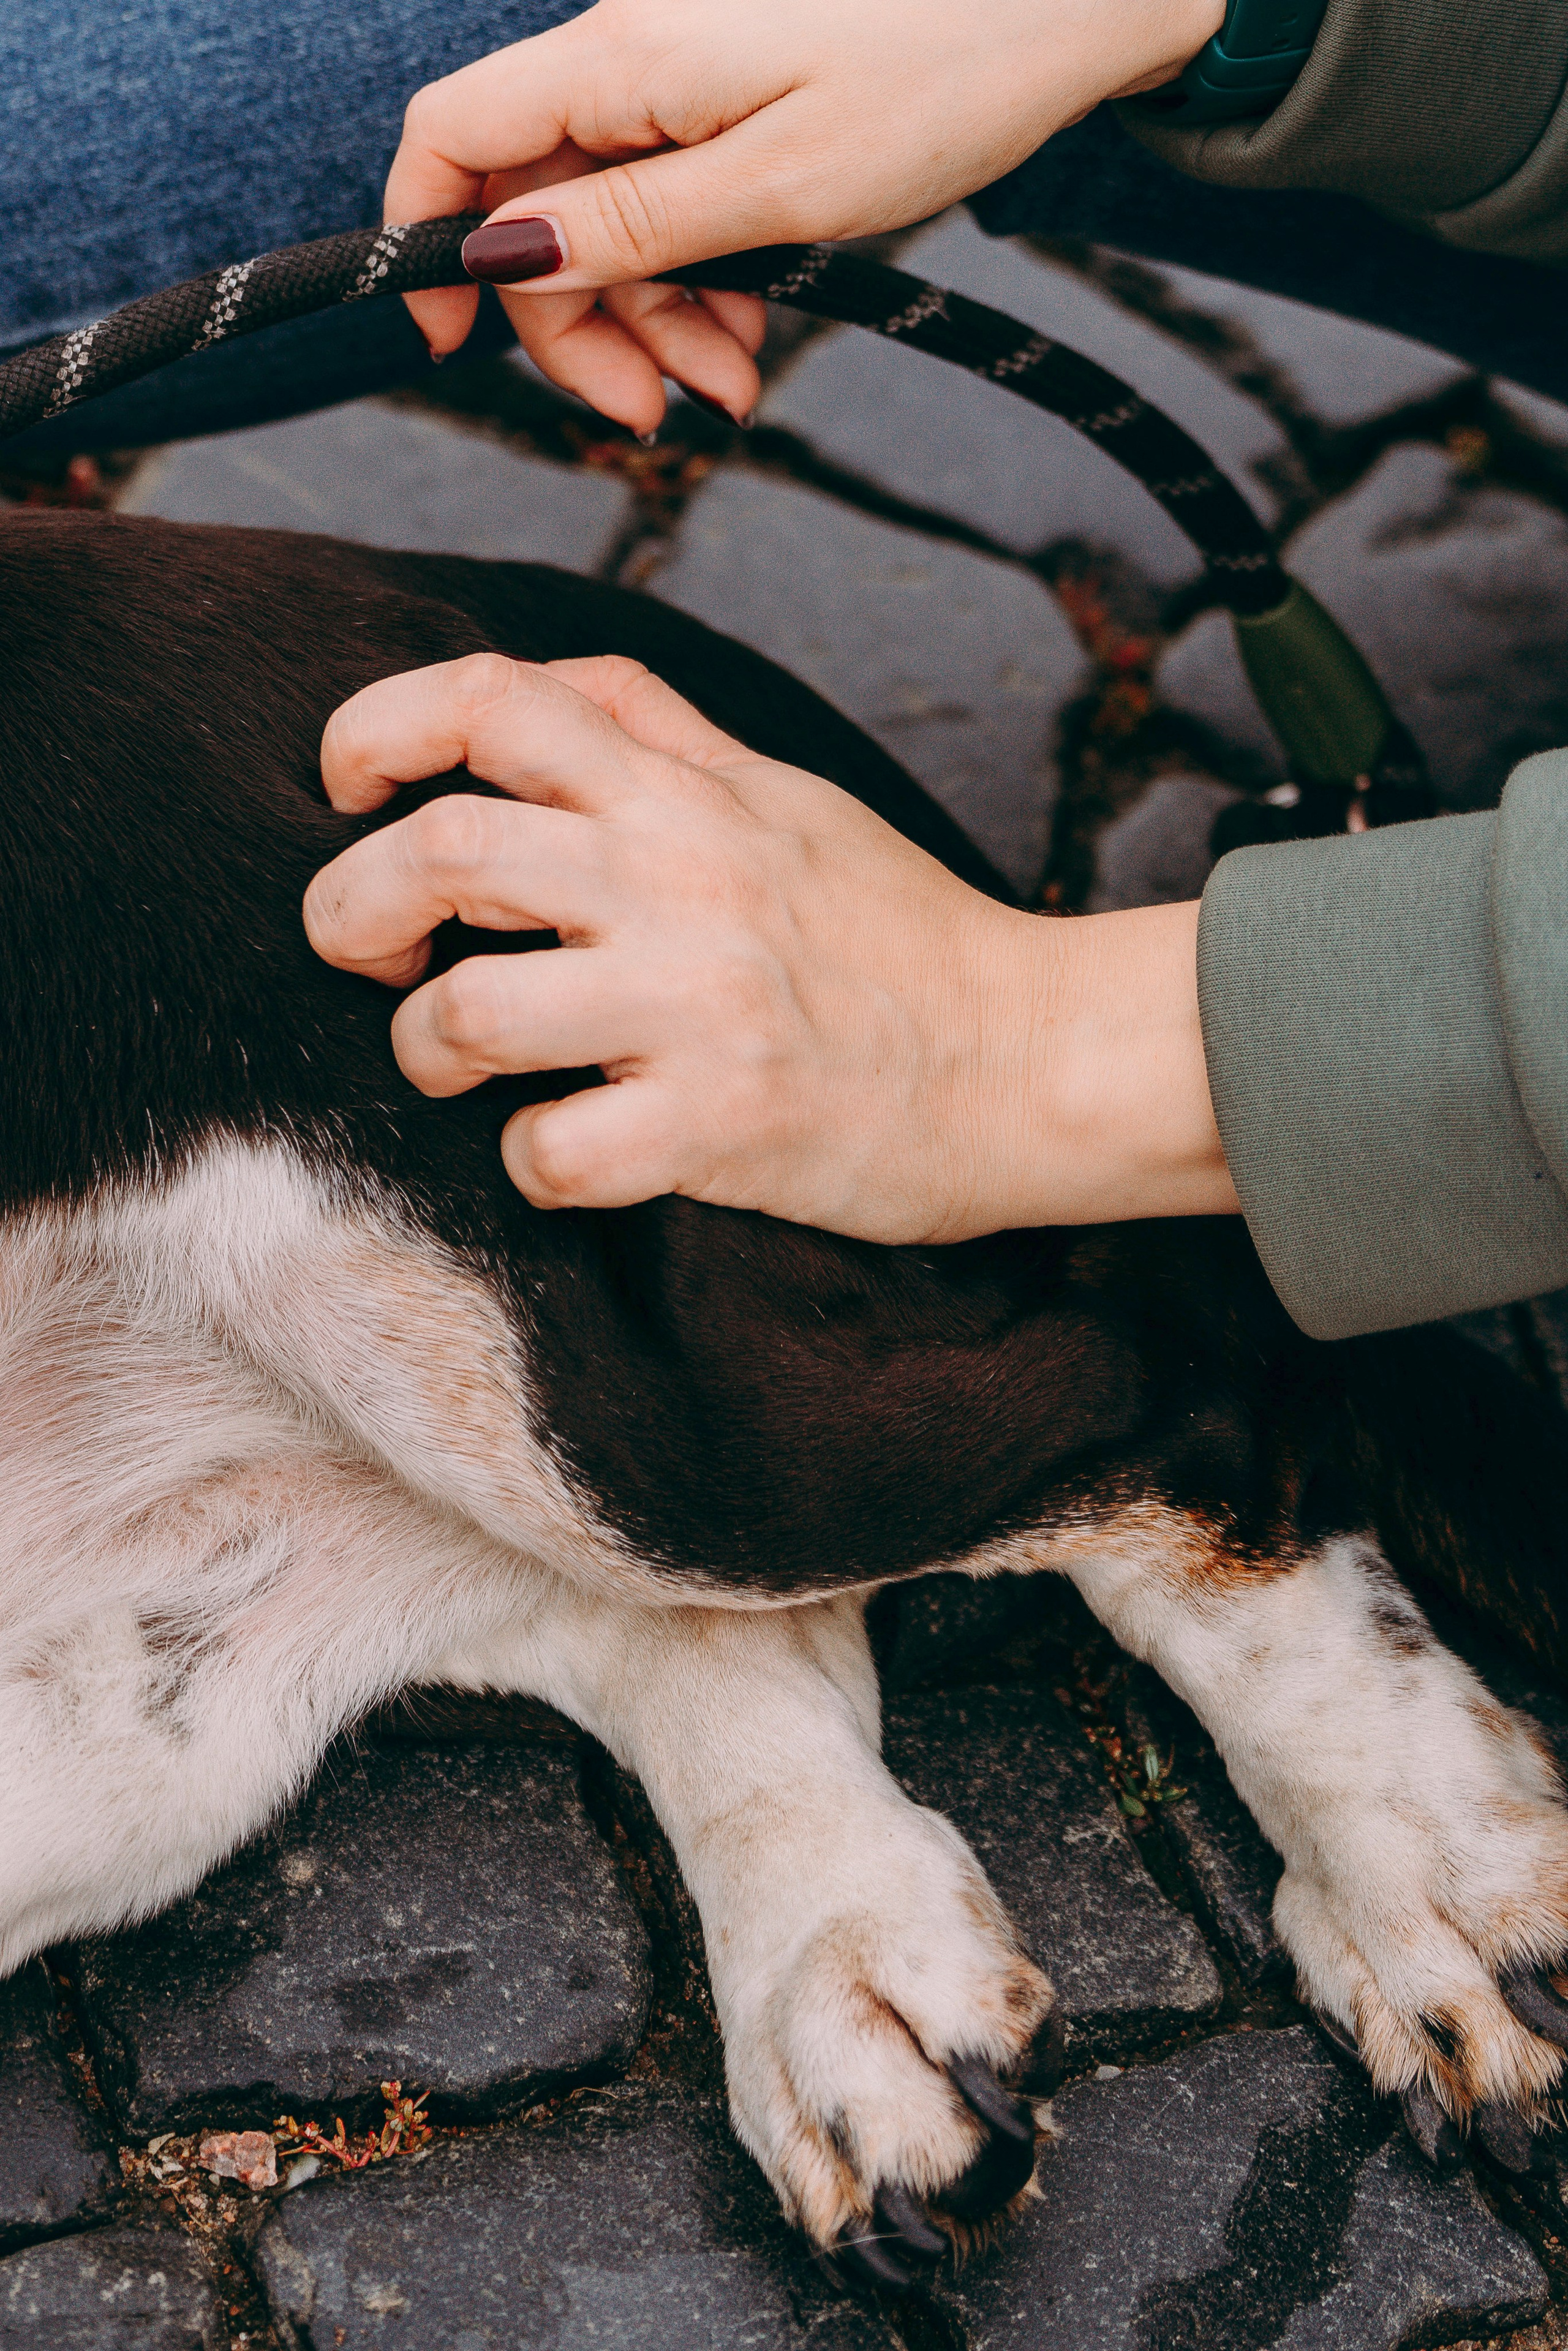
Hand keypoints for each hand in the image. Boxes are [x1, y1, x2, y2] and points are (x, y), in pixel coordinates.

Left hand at [303, 653, 1236, 1241]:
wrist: (1034, 1055)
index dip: (377, 728)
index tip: (346, 784)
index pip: (492, 701)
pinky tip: (567, 1154)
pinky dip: (531, 1165)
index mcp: (687, 796)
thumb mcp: (787, 795)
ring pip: (463, 1014)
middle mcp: (679, 882)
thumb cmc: (900, 932)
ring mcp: (694, 1007)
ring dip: (425, 1048)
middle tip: (367, 949)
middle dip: (351, 905)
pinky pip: (550, 1154)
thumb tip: (545, 690)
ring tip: (459, 1065)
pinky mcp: (717, 1125)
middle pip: (441, 850)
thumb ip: (663, 735)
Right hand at [387, 0, 1224, 432]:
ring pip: (610, 223)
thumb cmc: (941, 79)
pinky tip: (749, 336)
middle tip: (654, 418)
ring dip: (656, 324)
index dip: (429, 238)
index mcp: (622, 58)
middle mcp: (633, 56)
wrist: (1062, 9)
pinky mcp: (729, 102)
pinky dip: (700, 283)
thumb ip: (629, 224)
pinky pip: (675, 206)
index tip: (450, 341)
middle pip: (535, 206)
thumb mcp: (777, 187)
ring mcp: (681, 79)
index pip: (457, 135)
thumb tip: (502, 253)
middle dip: (581, 327)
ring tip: (733, 387)